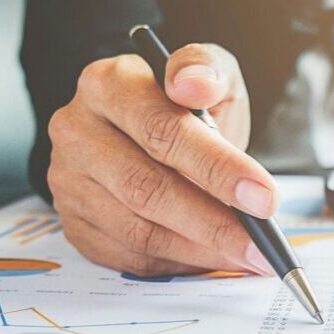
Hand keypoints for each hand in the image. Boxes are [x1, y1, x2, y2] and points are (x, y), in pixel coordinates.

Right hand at [47, 43, 277, 277]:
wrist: (156, 135)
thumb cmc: (186, 106)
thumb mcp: (210, 74)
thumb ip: (208, 70)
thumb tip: (193, 83)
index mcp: (108, 83)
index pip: (162, 129)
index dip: (218, 167)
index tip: (264, 197)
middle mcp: (77, 131)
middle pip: (146, 187)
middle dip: (214, 221)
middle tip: (260, 242)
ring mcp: (69, 181)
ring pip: (138, 230)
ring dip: (200, 250)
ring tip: (246, 254)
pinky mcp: (75, 223)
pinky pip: (128, 256)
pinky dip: (177, 263)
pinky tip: (211, 258)